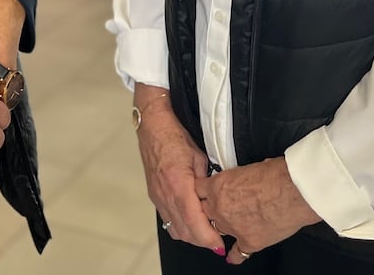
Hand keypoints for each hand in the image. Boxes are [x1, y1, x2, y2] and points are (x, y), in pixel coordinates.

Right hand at [136, 100, 224, 255]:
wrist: (152, 127)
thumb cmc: (175, 137)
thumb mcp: (199, 157)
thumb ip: (206, 182)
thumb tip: (217, 199)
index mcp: (179, 185)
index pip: (195, 222)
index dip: (209, 238)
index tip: (220, 245)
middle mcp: (166, 195)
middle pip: (185, 231)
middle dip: (203, 241)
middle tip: (218, 241)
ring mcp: (158, 197)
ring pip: (175, 229)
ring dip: (191, 236)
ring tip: (206, 234)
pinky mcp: (154, 196)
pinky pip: (167, 220)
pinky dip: (181, 227)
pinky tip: (191, 222)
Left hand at [194, 157, 319, 264]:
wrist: (294, 191)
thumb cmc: (276, 174)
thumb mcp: (248, 167)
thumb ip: (237, 176)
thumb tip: (244, 177)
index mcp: (217, 186)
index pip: (198, 189)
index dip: (203, 191)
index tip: (206, 192)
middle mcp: (220, 208)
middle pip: (204, 211)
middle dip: (211, 209)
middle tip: (222, 206)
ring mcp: (233, 227)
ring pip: (218, 230)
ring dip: (224, 226)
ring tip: (232, 223)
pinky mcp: (249, 242)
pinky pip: (236, 253)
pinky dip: (234, 255)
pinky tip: (231, 257)